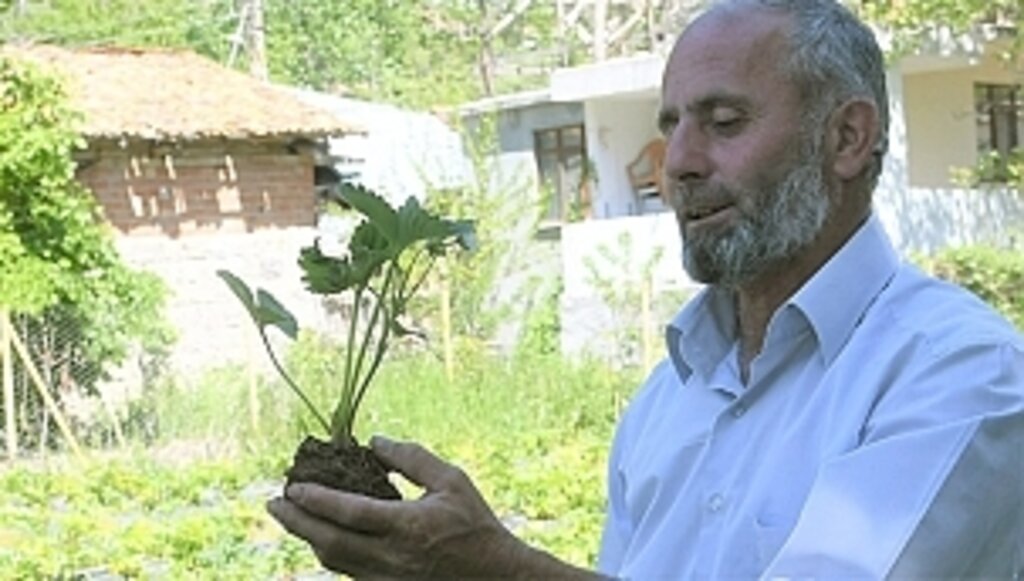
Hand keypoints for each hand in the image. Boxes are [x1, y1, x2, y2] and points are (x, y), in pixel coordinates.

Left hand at [267, 436, 593, 578]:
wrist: (495, 577)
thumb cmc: (475, 526)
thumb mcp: (452, 481)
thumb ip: (412, 458)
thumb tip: (374, 442)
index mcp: (407, 527)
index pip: (350, 513)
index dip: (317, 501)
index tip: (293, 487)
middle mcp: (391, 558)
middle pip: (329, 542)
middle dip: (295, 523)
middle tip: (273, 504)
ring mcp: (386, 578)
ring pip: (334, 561)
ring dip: (307, 538)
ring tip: (291, 517)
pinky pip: (348, 571)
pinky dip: (329, 552)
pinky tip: (322, 536)